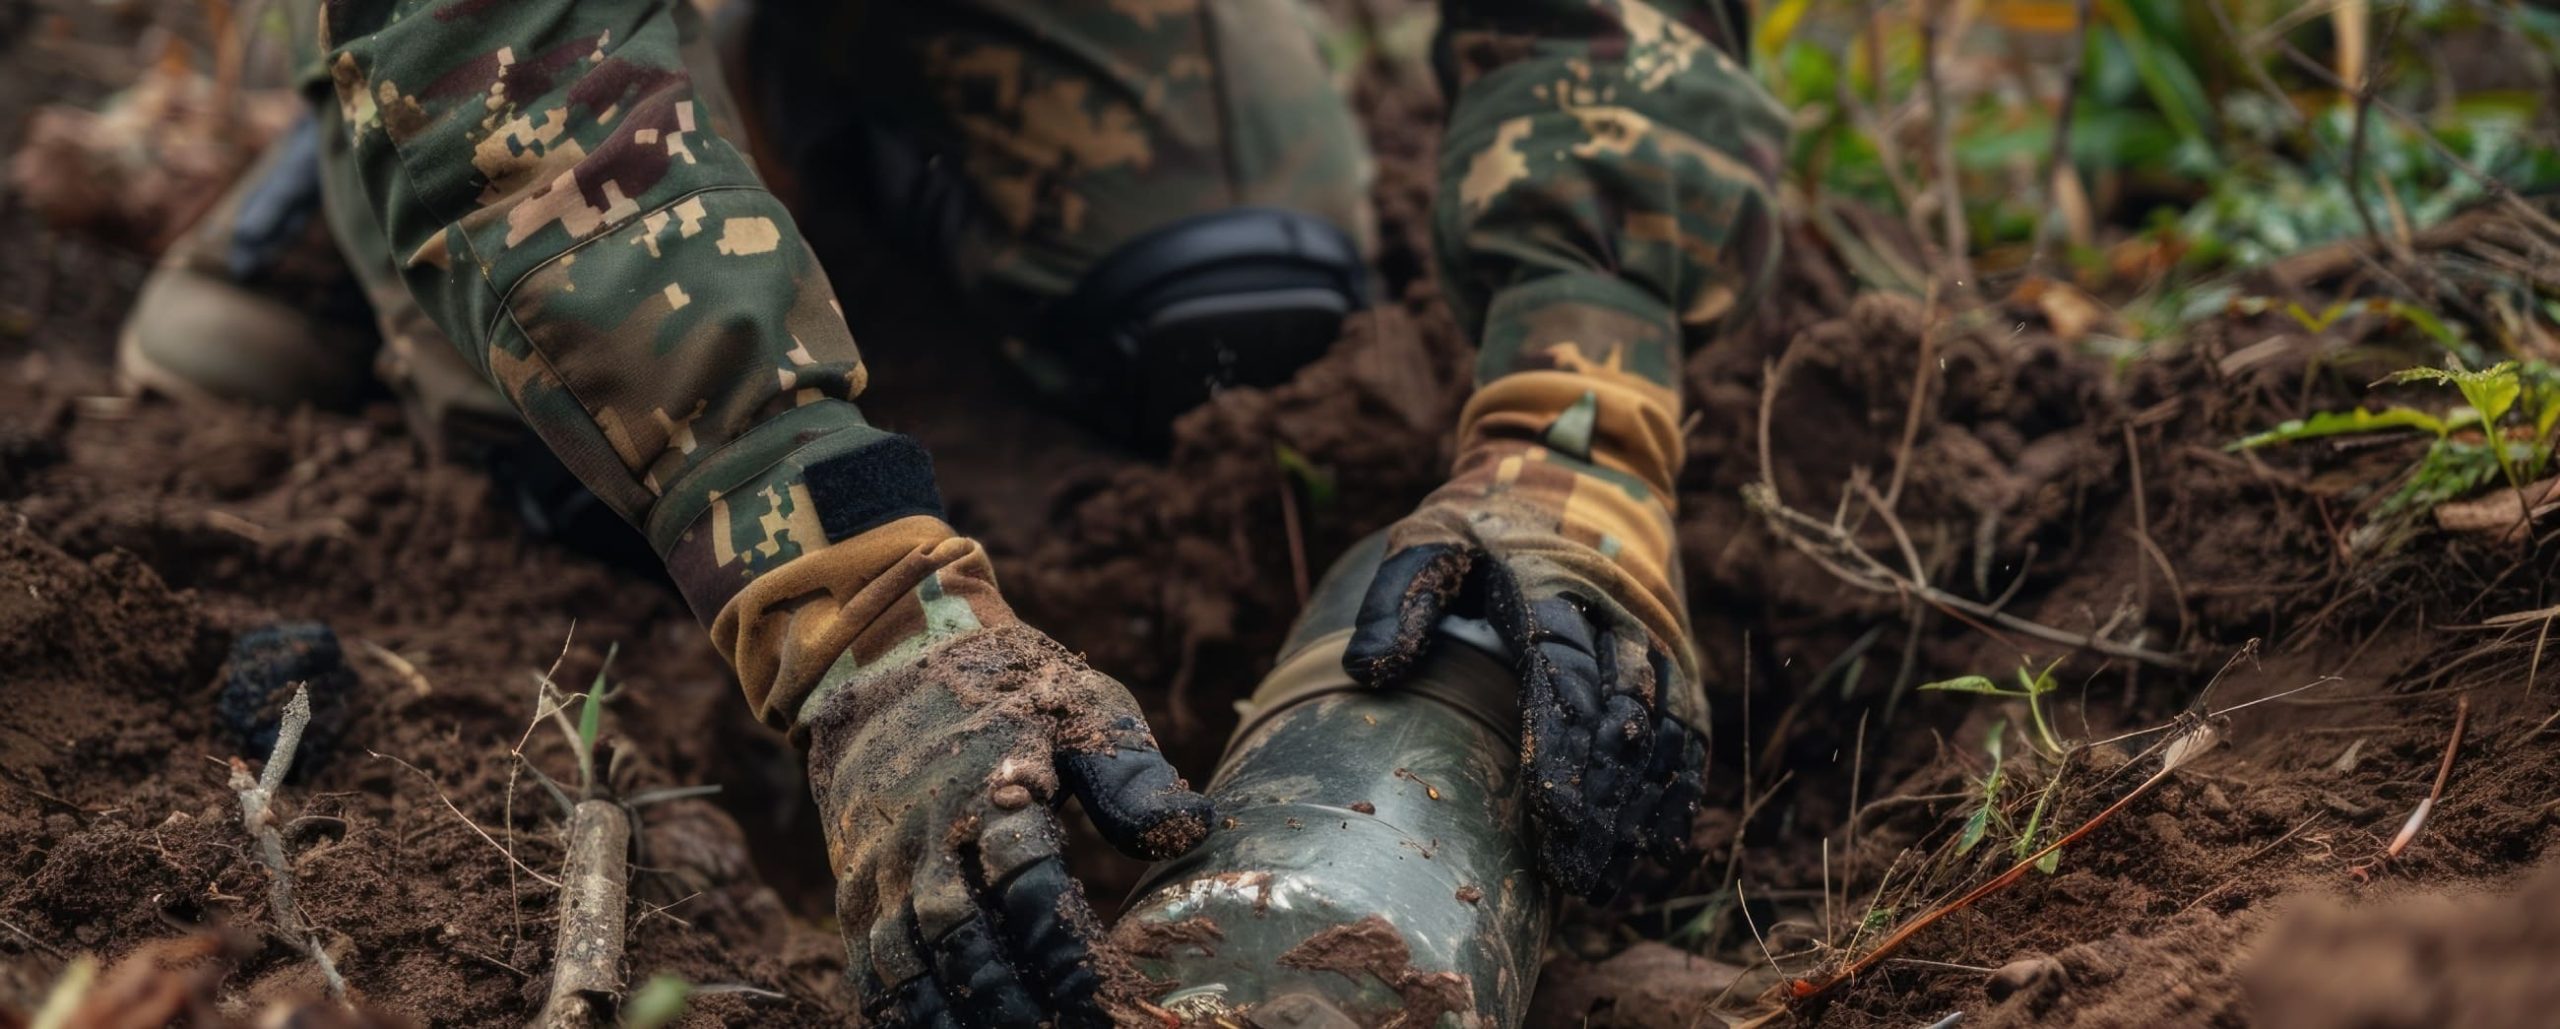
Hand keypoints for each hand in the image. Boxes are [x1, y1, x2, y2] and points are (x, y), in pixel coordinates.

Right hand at [803, 559, 1209, 1025]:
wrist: (887, 659)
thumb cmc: (1011, 690)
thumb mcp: (1083, 709)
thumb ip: (1133, 777)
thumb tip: (1200, 826)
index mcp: (996, 785)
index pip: (1029, 880)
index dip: (1064, 945)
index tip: (1104, 991)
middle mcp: (931, 831)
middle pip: (964, 935)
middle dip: (1012, 998)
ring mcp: (885, 862)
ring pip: (910, 959)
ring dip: (954, 1013)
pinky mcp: (857, 883)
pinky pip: (869, 960)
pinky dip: (898, 1008)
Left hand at [1343, 369, 1707, 900]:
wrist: (1581, 467)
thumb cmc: (1489, 515)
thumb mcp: (1429, 535)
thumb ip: (1398, 598)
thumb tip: (1369, 672)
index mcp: (1550, 583)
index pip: (1562, 672)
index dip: (1562, 747)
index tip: (1549, 816)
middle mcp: (1616, 611)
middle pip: (1618, 713)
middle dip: (1603, 798)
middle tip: (1579, 873)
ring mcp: (1654, 634)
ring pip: (1661, 729)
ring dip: (1642, 805)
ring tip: (1611, 880)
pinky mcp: (1675, 654)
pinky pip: (1688, 725)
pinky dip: (1680, 785)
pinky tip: (1660, 844)